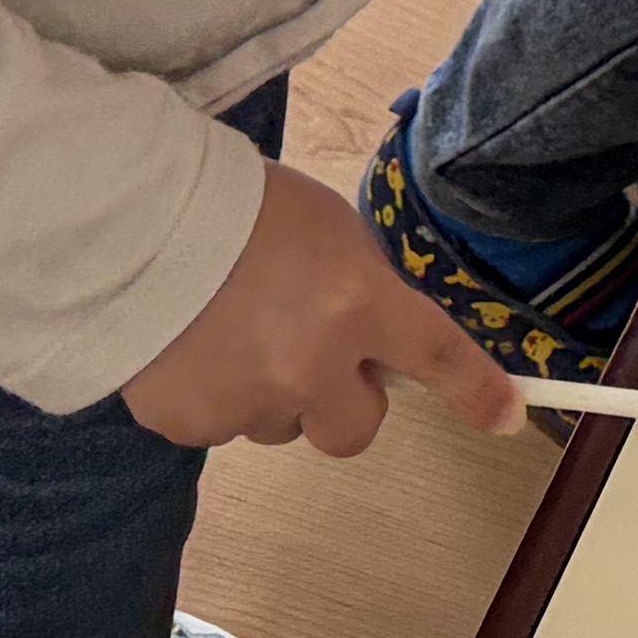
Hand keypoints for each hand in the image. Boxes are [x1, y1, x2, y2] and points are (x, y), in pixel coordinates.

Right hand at [121, 160, 523, 455]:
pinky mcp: (188, 426)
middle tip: (315, 354)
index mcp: (355, 305)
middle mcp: (310, 367)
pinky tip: (192, 346)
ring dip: (275, 394)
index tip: (507, 417)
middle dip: (346, 401)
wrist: (129, 222)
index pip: (436, 357)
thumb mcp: (329, 228)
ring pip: (283, 425)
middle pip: (356, 430)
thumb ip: (361, 287)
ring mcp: (247, 404)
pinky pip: (222, 425)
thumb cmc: (240, 208)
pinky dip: (216, 395)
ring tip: (233, 330)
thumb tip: (378, 335)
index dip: (477, 392)